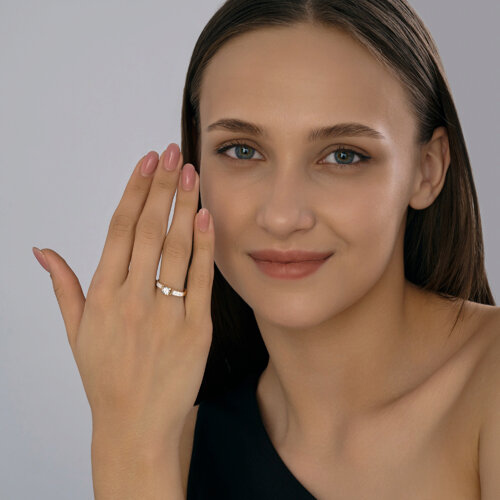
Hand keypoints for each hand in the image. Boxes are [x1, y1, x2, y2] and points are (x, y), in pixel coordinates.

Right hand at [38, 144, 213, 455]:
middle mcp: (132, 299)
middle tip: (173, 153)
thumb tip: (42, 250)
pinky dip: (203, 246)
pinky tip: (206, 216)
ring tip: (191, 173)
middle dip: (161, 187)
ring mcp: (166, 313)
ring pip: (175, 248)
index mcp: (103, 295)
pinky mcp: (196, 329)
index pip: (119, 230)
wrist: (136, 424)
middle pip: (148, 230)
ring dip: (184, 206)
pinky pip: (200, 279)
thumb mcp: (77, 332)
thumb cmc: (105, 376)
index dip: (134, 192)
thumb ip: (63, 287)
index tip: (146, 162)